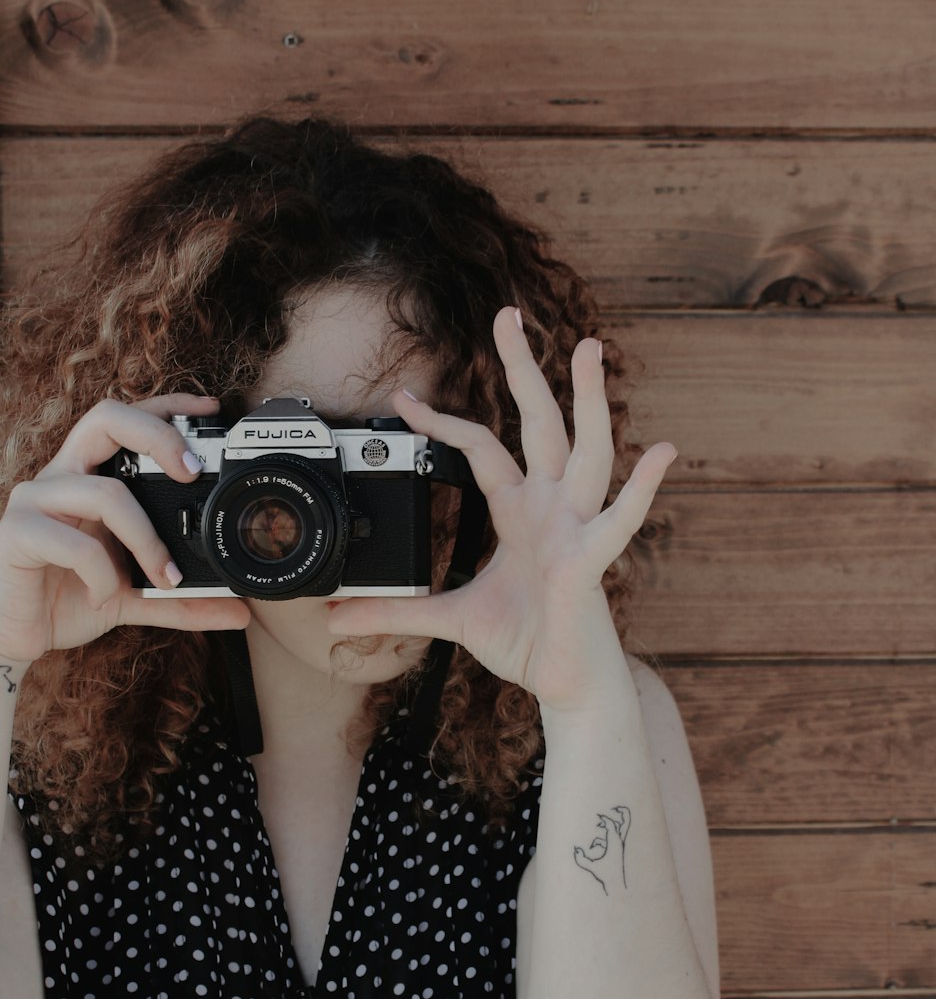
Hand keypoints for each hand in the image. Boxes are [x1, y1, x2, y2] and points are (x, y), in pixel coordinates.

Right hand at [0, 394, 249, 664]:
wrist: (9, 637)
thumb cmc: (65, 600)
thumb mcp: (134, 597)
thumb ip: (183, 600)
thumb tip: (240, 612)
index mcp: (87, 477)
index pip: (125, 420)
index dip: (167, 407)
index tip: (211, 408)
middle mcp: (61, 477)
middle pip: (106, 419)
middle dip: (158, 435)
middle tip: (193, 472)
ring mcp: (35, 501)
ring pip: (104, 492)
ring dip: (146, 539)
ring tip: (164, 576)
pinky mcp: (17, 533)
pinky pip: (75, 544)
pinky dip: (103, 575)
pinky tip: (104, 595)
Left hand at [326, 307, 674, 712]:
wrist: (562, 684)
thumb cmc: (523, 642)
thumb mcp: (447, 619)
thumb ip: (394, 612)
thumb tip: (335, 617)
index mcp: (520, 511)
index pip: (480, 446)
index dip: (443, 419)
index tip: (404, 396)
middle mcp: (552, 507)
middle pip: (540, 424)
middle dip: (524, 370)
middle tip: (508, 315)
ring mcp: (575, 529)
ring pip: (587, 451)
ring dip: (589, 401)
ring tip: (589, 350)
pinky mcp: (590, 563)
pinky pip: (620, 521)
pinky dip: (643, 490)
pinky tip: (664, 453)